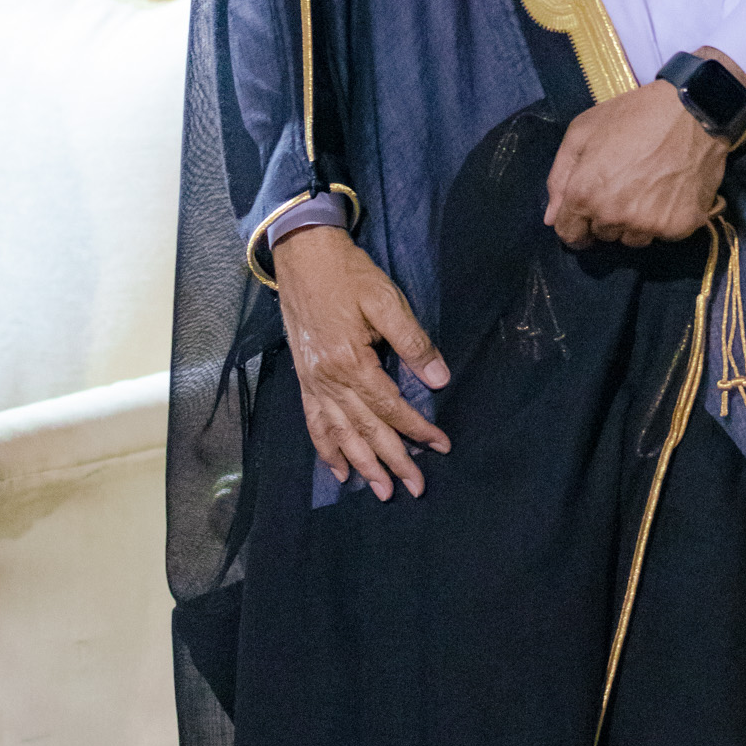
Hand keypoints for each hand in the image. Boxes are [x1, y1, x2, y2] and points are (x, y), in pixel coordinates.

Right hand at [272, 224, 449, 500]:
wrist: (303, 255)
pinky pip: (314, 422)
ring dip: (361, 465)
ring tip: (380, 491)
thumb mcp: (386, 300)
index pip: (390, 407)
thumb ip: (413, 342)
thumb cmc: (349, 275)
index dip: (417, 429)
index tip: (441, 446)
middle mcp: (328, 379)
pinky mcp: (304, 378)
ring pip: (339, 433)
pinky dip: (326, 449)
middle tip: (415, 487)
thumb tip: (440, 381)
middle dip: (392, 460)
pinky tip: (338, 469)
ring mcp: (312, 382)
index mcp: (351, 361)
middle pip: (365, 429)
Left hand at [544, 47, 745, 249]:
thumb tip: (552, 218)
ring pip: (634, 239)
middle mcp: (614, 218)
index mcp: (585, 195)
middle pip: (603, 236)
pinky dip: (665, 219)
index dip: (575, 221)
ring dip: (635, 222)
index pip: (570, 234)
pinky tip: (670, 192)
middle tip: (624, 185)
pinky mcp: (680, 227)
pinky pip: (663, 235)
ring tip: (649, 188)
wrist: (692, 111)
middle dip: (607, 217)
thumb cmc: (633, 115)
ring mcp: (649, 226)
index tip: (588, 208)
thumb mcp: (583, 131)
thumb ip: (560, 176)